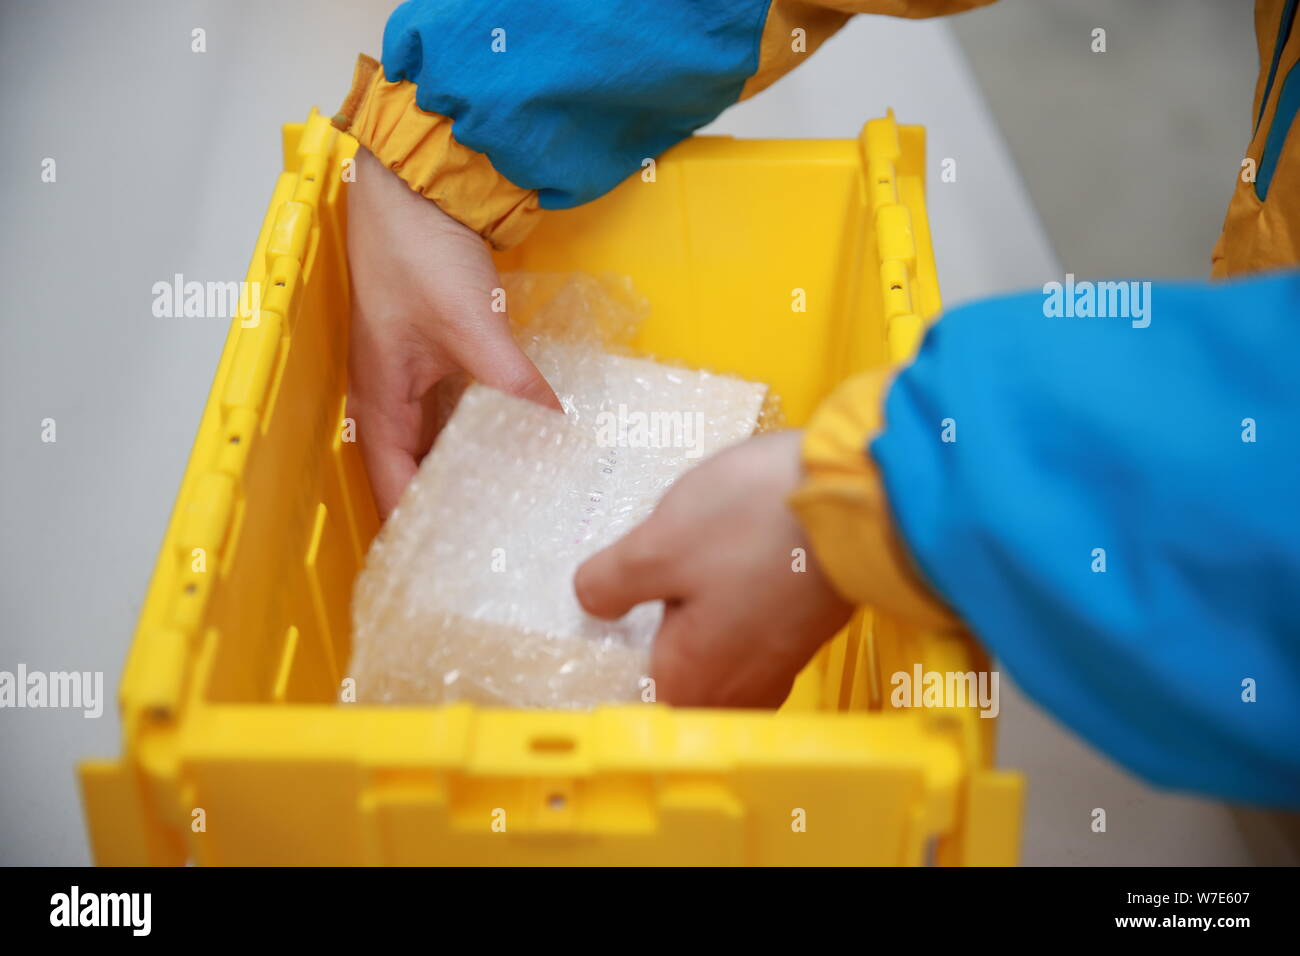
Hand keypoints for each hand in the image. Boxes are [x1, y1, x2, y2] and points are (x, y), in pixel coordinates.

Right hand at [346, 146, 559, 516]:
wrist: (415, 181)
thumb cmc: (416, 249)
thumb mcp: (468, 325)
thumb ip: (510, 383)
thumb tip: (554, 430)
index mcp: (377, 400)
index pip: (391, 486)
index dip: (416, 529)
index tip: (451, 568)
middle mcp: (388, 394)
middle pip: (414, 470)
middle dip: (449, 508)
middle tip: (496, 546)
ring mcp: (413, 371)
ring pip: (438, 440)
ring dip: (469, 469)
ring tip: (514, 506)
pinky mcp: (439, 348)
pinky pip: (458, 407)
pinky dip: (484, 429)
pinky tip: (520, 441)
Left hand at [574, 431, 853, 706]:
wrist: (864, 496)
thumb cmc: (756, 523)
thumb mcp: (659, 544)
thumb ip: (611, 583)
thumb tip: (592, 601)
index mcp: (692, 678)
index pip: (633, 700)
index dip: (610, 663)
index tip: (598, 623)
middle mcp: (738, 686)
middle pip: (676, 681)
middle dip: (652, 641)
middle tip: (630, 589)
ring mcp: (778, 659)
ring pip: (716, 656)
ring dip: (693, 623)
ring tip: (678, 570)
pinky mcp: (805, 626)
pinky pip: (750, 632)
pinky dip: (731, 607)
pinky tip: (725, 563)